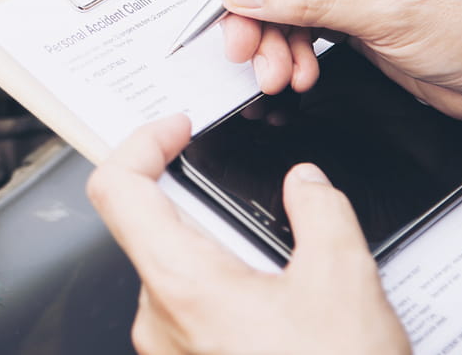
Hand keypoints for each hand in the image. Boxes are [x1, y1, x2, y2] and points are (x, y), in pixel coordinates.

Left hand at [87, 116, 409, 354]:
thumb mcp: (345, 282)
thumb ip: (320, 212)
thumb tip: (306, 184)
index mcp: (182, 283)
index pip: (116, 188)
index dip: (142, 142)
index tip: (177, 129)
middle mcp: (160, 319)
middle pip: (151, 228)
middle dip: (203, 203)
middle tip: (255, 202)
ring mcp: (170, 353)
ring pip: (177, 273)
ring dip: (222, 252)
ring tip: (286, 270)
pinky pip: (192, 313)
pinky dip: (228, 291)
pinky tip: (283, 310)